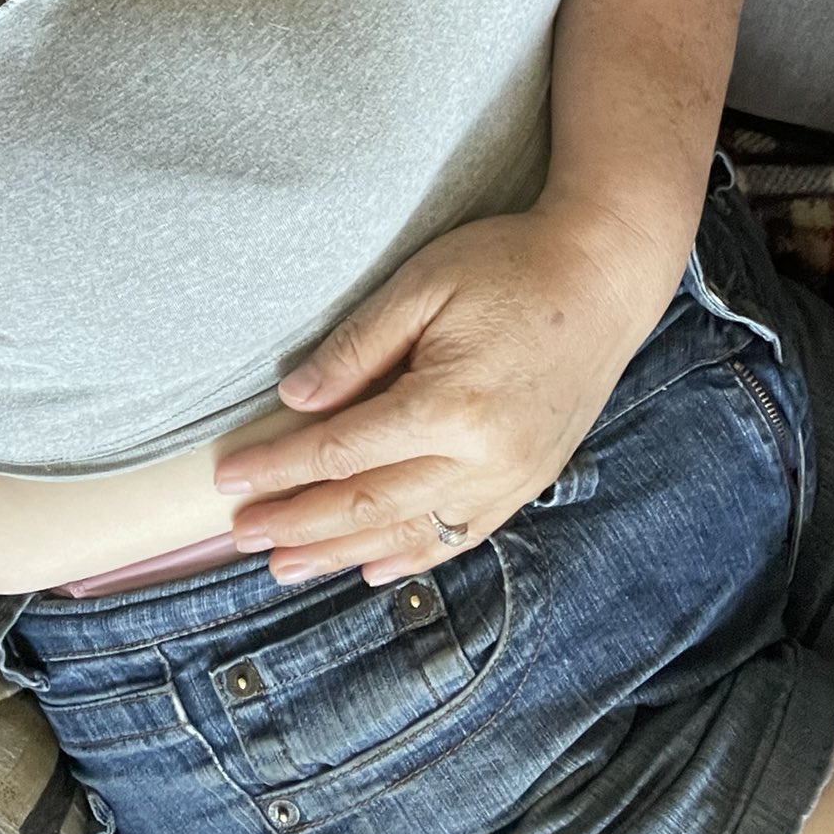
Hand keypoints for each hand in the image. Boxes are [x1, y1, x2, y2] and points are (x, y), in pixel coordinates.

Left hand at [210, 204, 678, 586]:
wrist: (604, 277)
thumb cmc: (508, 265)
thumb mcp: (422, 284)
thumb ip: (357, 346)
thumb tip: (294, 399)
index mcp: (450, 404)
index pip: (342, 450)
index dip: (280, 468)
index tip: (228, 481)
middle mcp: (483, 457)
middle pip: (370, 504)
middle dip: (299, 524)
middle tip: (242, 538)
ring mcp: (512, 478)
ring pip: (411, 532)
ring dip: (342, 553)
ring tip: (286, 567)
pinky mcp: (529, 480)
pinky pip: (460, 534)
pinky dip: (411, 555)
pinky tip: (371, 568)